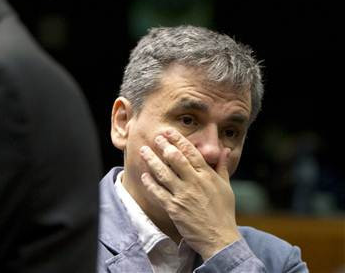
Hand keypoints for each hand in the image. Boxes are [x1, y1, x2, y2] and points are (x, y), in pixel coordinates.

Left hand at [139, 128, 240, 259]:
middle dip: (163, 146)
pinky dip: (150, 183)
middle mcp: (194, 183)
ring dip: (152, 160)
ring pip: (163, 173)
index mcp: (207, 176)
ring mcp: (183, 195)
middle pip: (175, 159)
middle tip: (155, 137)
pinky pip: (158, 192)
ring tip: (143, 151)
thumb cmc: (223, 212)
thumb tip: (224, 150)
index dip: (178, 140)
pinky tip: (143, 175)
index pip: (191, 152)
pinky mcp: (174, 208)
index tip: (169, 132)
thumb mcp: (226, 187)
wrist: (219, 238)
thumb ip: (222, 167)